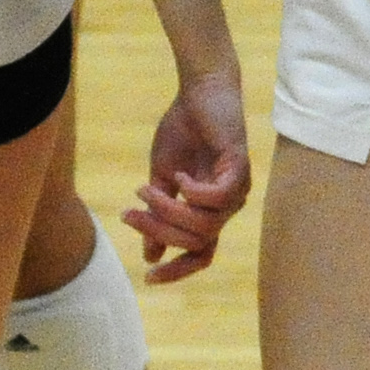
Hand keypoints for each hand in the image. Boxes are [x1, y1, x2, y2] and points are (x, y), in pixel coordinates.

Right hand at [123, 66, 250, 281]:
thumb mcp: (161, 177)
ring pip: (205, 225)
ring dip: (170, 211)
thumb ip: (158, 213)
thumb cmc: (183, 131)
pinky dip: (195, 195)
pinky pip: (219, 199)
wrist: (200, 92)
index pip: (201, 254)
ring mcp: (237, 190)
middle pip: (197, 242)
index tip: (147, 277)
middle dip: (159, 231)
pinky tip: (178, 179)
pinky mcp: (240, 169)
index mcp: (210, 211)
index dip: (178, 270)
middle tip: (129, 214)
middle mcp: (227, 207)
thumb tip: (149, 253)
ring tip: (145, 188)